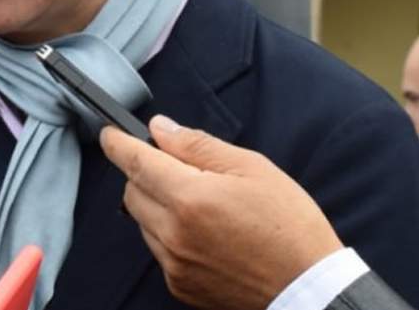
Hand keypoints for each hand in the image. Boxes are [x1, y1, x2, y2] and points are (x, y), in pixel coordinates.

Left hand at [100, 116, 342, 309]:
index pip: (136, 163)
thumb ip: (198, 146)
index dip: (117, 144)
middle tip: (179, 168)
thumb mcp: (252, 168)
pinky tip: (204, 232)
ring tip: (201, 204)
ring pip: (143, 222)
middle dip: (144, 173)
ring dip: (157, 204)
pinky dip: (169, 234)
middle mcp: (174, 234)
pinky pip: (158, 249)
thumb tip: (161, 129)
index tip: (109, 134)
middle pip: (132, 192)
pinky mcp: (180, 285)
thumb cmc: (289, 225)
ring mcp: (175, 264)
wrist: (309, 288)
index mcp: (190, 199)